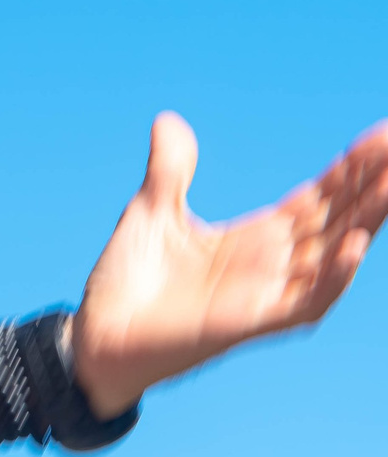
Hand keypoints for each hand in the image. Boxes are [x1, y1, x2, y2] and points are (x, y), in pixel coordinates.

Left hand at [70, 113, 387, 416]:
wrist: (96, 335)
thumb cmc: (128, 282)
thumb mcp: (151, 211)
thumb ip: (170, 169)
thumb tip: (170, 121)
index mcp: (257, 238)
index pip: (319, 198)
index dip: (350, 170)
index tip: (380, 135)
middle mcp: (273, 265)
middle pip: (338, 219)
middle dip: (371, 185)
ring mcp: (267, 294)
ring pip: (334, 254)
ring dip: (366, 221)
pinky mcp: (252, 321)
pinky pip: (308, 301)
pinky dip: (334, 276)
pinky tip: (354, 244)